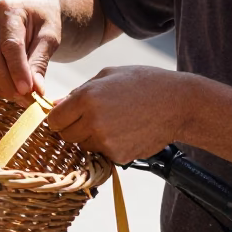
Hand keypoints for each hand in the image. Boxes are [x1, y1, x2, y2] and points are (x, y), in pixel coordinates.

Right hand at [0, 0, 62, 107]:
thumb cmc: (44, 21)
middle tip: (25, 99)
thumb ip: (40, 61)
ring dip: (1, 86)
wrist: (32, 10)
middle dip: (8, 83)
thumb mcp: (50, 37)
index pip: (11, 46)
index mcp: (8, 9)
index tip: (29, 91)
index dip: (18, 71)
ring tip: (20, 97)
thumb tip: (35, 90)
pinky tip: (10, 89)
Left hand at [47, 66, 189, 163]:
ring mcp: (106, 142)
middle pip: (66, 136)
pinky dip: (109, 146)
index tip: (66, 116)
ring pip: (84, 146)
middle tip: (92, 118)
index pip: (54, 120)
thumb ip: (79, 91)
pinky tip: (125, 131)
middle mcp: (93, 122)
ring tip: (113, 122)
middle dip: (73, 128)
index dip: (59, 118)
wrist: (177, 104)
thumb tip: (56, 105)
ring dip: (91, 138)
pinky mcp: (119, 156)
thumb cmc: (143, 83)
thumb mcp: (108, 75)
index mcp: (87, 98)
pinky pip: (103, 154)